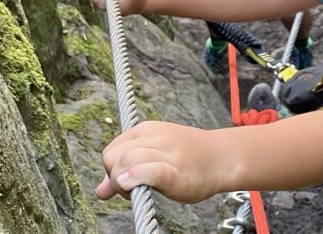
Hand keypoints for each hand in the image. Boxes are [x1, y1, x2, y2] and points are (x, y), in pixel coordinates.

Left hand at [96, 121, 221, 202]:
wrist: (222, 158)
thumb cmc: (187, 161)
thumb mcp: (152, 158)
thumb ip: (126, 171)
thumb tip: (100, 192)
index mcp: (145, 130)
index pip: (111, 150)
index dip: (111, 171)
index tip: (126, 182)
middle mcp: (153, 137)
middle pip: (113, 156)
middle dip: (114, 177)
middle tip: (130, 189)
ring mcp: (165, 152)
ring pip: (126, 161)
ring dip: (122, 182)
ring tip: (138, 191)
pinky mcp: (175, 170)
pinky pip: (148, 170)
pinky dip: (135, 178)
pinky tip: (132, 186)